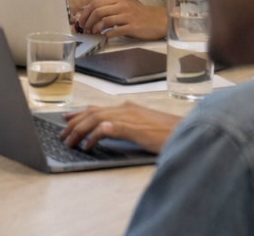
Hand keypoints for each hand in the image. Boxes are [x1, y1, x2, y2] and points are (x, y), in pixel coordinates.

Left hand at [60, 102, 178, 153]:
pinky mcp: (132, 127)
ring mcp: (129, 116)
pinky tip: (88, 146)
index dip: (79, 112)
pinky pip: (106, 129)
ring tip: (69, 141)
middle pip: (91, 112)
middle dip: (74, 122)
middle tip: (63, 133)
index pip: (97, 107)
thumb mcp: (146, 128)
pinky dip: (93, 136)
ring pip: (94, 118)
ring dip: (78, 130)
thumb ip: (130, 126)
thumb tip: (113, 132)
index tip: (67, 118)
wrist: (190, 131)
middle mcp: (125, 108)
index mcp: (128, 107)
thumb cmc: (170, 132)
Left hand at [73, 0, 167, 38]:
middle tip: (84, 28)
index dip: (85, 12)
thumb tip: (91, 10)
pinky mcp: (133, 27)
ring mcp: (128, 16)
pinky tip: (105, 36)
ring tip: (93, 33)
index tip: (80, 20)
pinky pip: (116, 31)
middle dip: (87, 21)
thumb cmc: (141, 14)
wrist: (160, 20)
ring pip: (105, 20)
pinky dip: (107, 34)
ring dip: (96, 28)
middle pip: (98, 11)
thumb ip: (110, 7)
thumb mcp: (125, 5)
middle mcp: (122, 5)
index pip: (96, 3)